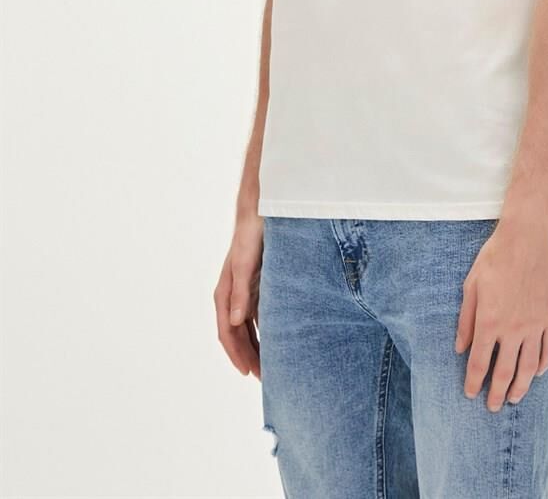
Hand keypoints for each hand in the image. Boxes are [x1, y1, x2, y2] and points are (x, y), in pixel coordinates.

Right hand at [214, 213, 263, 378]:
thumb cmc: (251, 235)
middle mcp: (233, 296)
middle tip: (266, 378)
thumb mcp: (246, 264)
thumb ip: (241, 292)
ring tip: (272, 366)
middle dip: (249, 356)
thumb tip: (234, 322)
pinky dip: (266, 330)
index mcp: (225, 293)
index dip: (236, 354)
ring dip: (257, 346)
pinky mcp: (258, 285)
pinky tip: (279, 339)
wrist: (261, 211)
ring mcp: (245, 291)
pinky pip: (259, 315)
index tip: (249, 373)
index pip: (227, 333)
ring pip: (248, 328)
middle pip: (238, 335)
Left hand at [454, 218, 547, 410]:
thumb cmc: (496, 256)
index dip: (474, 382)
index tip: (470, 393)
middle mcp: (513, 329)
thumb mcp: (472, 284)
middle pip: (504, 372)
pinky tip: (538, 372)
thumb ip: (466, 319)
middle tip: (493, 406)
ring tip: (514, 397)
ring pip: (529, 367)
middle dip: (496, 392)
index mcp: (489, 321)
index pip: (479, 363)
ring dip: (521, 386)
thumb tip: (460, 348)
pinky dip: (544, 365)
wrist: (528, 236)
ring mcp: (535, 325)